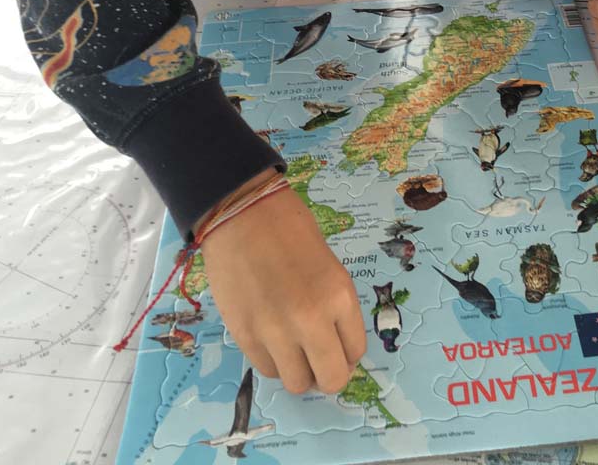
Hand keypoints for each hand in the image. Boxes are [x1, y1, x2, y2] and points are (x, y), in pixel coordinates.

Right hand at [200, 175, 365, 393]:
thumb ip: (335, 306)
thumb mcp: (329, 265)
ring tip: (293, 349)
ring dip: (300, 371)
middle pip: (332, 379)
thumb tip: (335, 344)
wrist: (241, 214)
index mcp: (338, 296)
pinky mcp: (244, 337)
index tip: (339, 346)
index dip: (349, 353)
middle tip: (320, 358)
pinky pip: (267, 370)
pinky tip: (272, 339)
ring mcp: (275, 332)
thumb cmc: (289, 228)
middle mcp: (311, 320)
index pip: (356, 351)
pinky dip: (274, 361)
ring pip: (297, 384)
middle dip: (329, 373)